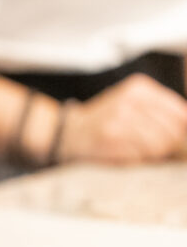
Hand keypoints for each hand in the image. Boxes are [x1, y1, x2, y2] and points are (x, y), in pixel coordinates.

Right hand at [60, 73, 186, 164]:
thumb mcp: (134, 104)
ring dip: (153, 153)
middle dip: (169, 144)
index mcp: (139, 88)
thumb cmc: (109, 121)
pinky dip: (138, 158)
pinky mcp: (110, 137)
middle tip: (155, 147)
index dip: (181, 131)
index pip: (180, 113)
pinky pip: (141, 154)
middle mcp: (129, 100)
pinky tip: (126, 151)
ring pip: (159, 144)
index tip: (173, 139)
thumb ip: (163, 112)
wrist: (72, 132)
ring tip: (138, 148)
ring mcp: (118, 118)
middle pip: (172, 130)